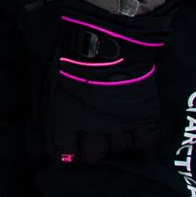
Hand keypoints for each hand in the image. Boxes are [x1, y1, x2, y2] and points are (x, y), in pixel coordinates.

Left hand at [46, 4, 164, 165]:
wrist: (108, 40)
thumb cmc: (75, 56)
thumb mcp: (53, 82)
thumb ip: (53, 108)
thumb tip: (52, 125)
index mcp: (66, 120)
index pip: (63, 152)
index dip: (67, 150)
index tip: (71, 146)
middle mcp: (92, 129)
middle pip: (93, 156)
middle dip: (92, 149)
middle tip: (95, 137)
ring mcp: (120, 124)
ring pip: (118, 149)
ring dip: (116, 139)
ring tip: (116, 123)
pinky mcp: (143, 117)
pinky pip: (144, 141)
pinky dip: (140, 137)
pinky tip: (135, 126)